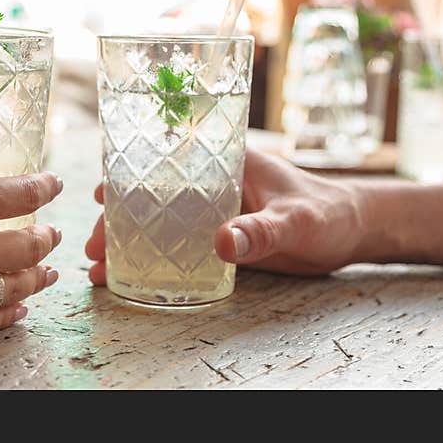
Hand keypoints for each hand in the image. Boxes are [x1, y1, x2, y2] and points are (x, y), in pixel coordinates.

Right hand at [85, 149, 369, 282]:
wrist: (349, 233)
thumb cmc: (327, 212)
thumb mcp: (296, 220)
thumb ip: (261, 231)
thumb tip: (221, 243)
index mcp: (225, 162)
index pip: (165, 161)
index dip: (127, 175)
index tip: (97, 194)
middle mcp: (211, 184)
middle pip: (152, 198)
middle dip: (117, 221)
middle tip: (93, 247)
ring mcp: (212, 213)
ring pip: (159, 226)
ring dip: (128, 244)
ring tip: (99, 269)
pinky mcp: (220, 239)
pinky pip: (178, 250)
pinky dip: (153, 263)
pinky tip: (129, 281)